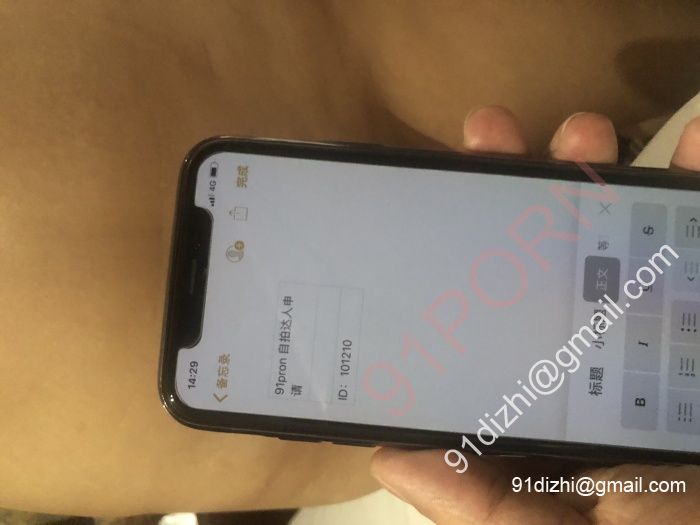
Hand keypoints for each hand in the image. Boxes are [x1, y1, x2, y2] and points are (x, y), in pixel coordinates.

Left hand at [370, 106, 699, 524]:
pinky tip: (695, 140)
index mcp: (548, 394)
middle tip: (491, 137)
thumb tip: (384, 452)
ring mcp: (662, 327)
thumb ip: (473, 498)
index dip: (466, 254)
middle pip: (550, 257)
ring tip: (582, 129)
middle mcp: (598, 352)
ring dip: (598, 173)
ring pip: (623, 234)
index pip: (495, 312)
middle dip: (520, 192)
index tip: (434, 197)